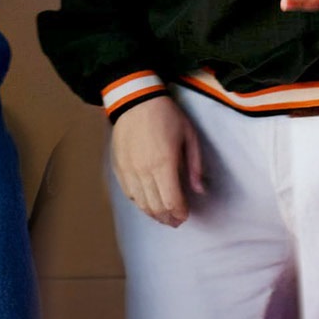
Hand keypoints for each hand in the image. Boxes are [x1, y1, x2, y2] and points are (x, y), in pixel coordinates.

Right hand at [111, 96, 203, 227]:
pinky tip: (147, 201)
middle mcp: (144, 170)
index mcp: (164, 163)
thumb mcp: (189, 136)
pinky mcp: (118, 165)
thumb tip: (199, 190)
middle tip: (176, 220)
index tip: (185, 214)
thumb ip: (195, 166)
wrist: (135, 99)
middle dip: (168, 218)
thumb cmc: (165, 115)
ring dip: (153, 213)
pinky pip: (128, 192)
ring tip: (163, 214)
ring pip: (140, 203)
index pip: (172, 202)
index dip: (180, 213)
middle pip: (156, 207)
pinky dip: (138, 202)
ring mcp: (129, 168)